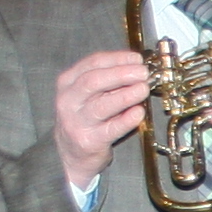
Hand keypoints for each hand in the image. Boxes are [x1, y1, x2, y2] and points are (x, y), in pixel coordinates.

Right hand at [53, 47, 152, 192]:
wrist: (72, 153)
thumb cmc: (86, 118)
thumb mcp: (90, 94)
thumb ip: (109, 81)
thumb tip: (137, 68)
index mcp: (68, 82)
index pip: (92, 63)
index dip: (117, 59)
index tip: (137, 59)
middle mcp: (69, 100)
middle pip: (94, 81)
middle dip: (121, 74)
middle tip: (143, 73)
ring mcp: (77, 121)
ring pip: (101, 105)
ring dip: (125, 96)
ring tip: (143, 89)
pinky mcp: (89, 141)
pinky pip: (111, 129)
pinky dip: (126, 120)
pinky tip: (139, 112)